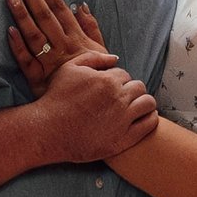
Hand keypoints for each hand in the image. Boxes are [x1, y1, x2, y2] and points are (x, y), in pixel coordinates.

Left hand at [7, 0, 111, 90]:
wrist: (96, 109)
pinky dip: (18, 46)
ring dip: (22, 14)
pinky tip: (9, 31)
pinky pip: (27, 61)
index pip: (59, 7)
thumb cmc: (97, 78)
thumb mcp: (100, 52)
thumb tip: (81, 5)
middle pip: (45, 16)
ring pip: (34, 34)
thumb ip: (91, 27)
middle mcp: (63, 47)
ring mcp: (50, 63)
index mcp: (76, 38)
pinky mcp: (38, 80)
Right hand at [30, 50, 158, 166]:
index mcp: (107, 80)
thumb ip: (94, 58)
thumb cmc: (56, 98)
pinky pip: (148, 124)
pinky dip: (149, 119)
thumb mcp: (70, 69)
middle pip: (139, 87)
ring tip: (135, 107)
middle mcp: (118, 98)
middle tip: (122, 98)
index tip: (110, 88)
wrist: (47, 130)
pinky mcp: (123, 139)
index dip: (117, 80)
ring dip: (143, 102)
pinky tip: (142, 118)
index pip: (125, 74)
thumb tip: (115, 58)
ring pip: (148, 103)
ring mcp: (122, 120)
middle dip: (131, 90)